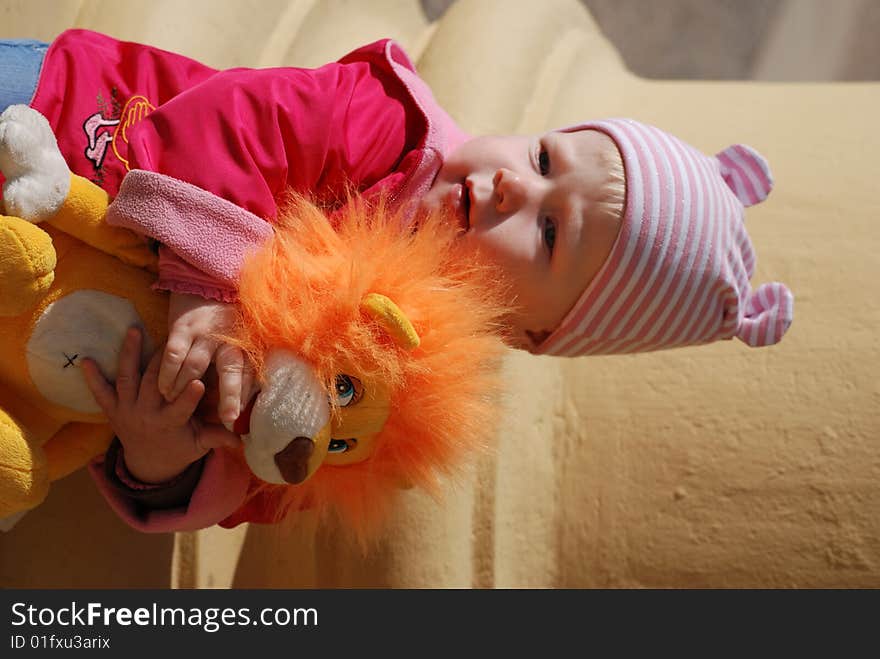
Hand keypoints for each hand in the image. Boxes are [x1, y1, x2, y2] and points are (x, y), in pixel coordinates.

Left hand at [81, 326, 240, 483]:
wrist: (148, 464)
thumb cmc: (181, 448)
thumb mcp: (200, 445)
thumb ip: (217, 437)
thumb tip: (242, 438)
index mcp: (169, 424)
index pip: (180, 408)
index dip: (189, 396)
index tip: (200, 381)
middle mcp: (145, 416)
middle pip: (153, 386)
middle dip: (161, 363)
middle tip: (171, 340)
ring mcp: (126, 411)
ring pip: (128, 379)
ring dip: (129, 355)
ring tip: (134, 331)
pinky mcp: (113, 410)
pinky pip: (100, 392)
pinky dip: (92, 377)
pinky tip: (86, 360)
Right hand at [160, 292, 252, 426]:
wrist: (206, 282)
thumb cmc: (227, 319)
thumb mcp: (243, 340)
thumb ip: (246, 369)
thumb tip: (250, 401)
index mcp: (246, 344)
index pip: (250, 374)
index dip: (247, 396)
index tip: (242, 417)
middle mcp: (229, 339)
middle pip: (231, 372)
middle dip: (230, 396)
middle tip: (226, 419)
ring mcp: (205, 333)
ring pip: (195, 367)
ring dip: (184, 389)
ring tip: (176, 404)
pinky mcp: (183, 327)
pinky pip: (173, 354)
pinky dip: (167, 373)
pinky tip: (162, 387)